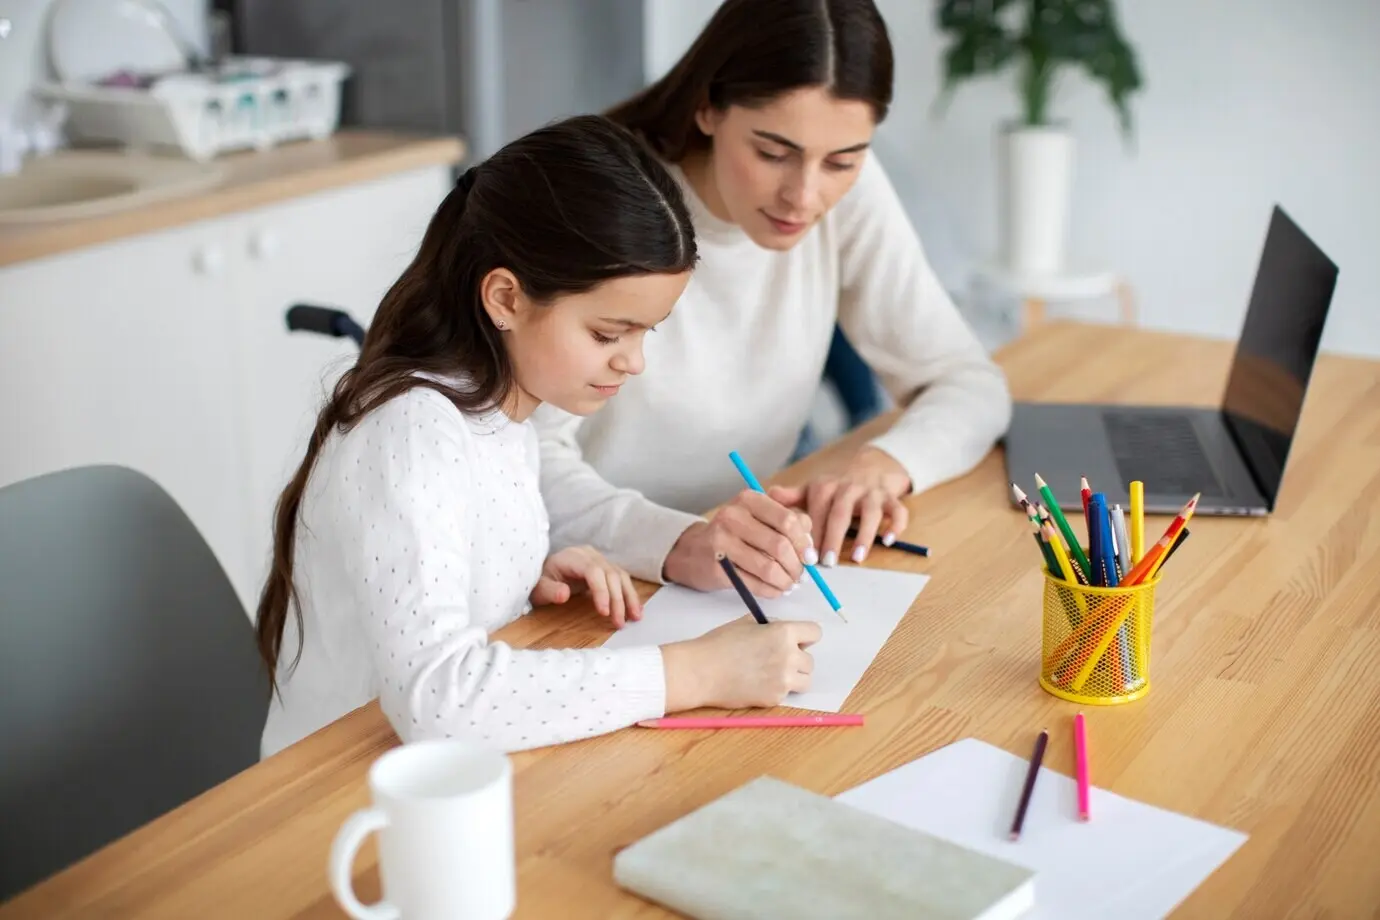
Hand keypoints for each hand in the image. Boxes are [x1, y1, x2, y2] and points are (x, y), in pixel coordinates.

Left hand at [528, 545, 641, 627]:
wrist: (544, 574)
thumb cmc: (540, 582)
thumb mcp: (538, 588)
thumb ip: (549, 591)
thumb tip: (563, 594)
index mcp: (573, 557)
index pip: (593, 571)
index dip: (601, 591)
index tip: (604, 613)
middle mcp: (589, 555)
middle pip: (610, 574)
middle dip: (617, 599)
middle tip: (619, 623)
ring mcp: (599, 560)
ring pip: (620, 576)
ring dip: (629, 597)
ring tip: (635, 617)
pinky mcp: (606, 568)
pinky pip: (621, 580)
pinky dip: (629, 594)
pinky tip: (635, 610)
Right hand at [661, 616, 821, 710]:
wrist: (701, 672)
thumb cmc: (719, 644)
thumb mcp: (746, 623)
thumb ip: (770, 625)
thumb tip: (780, 630)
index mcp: (784, 633)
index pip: (815, 633)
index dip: (805, 637)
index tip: (797, 641)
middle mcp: (789, 656)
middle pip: (810, 660)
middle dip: (796, 659)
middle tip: (775, 659)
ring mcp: (784, 680)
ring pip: (805, 680)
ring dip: (794, 677)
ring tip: (772, 674)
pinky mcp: (775, 698)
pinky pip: (786, 693)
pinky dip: (776, 690)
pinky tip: (757, 684)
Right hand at [662, 491, 815, 596]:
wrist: (692, 551)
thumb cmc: (733, 534)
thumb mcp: (757, 518)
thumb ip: (787, 522)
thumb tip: (810, 545)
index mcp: (748, 500)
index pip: (787, 520)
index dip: (804, 542)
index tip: (810, 557)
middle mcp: (733, 516)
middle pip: (780, 546)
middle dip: (796, 566)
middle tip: (801, 576)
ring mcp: (722, 542)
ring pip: (768, 567)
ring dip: (785, 581)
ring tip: (789, 584)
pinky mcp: (717, 567)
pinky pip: (754, 583)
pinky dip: (771, 590)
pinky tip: (776, 590)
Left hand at [768, 447, 910, 566]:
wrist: (871, 465)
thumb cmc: (837, 486)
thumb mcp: (812, 489)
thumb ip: (791, 497)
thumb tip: (766, 495)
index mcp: (825, 487)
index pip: (817, 511)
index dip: (812, 534)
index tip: (806, 557)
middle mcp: (849, 488)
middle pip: (840, 513)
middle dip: (833, 538)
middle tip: (827, 563)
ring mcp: (872, 493)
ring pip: (871, 512)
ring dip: (864, 535)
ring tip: (857, 558)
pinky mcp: (891, 498)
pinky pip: (898, 511)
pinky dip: (895, 525)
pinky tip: (888, 541)